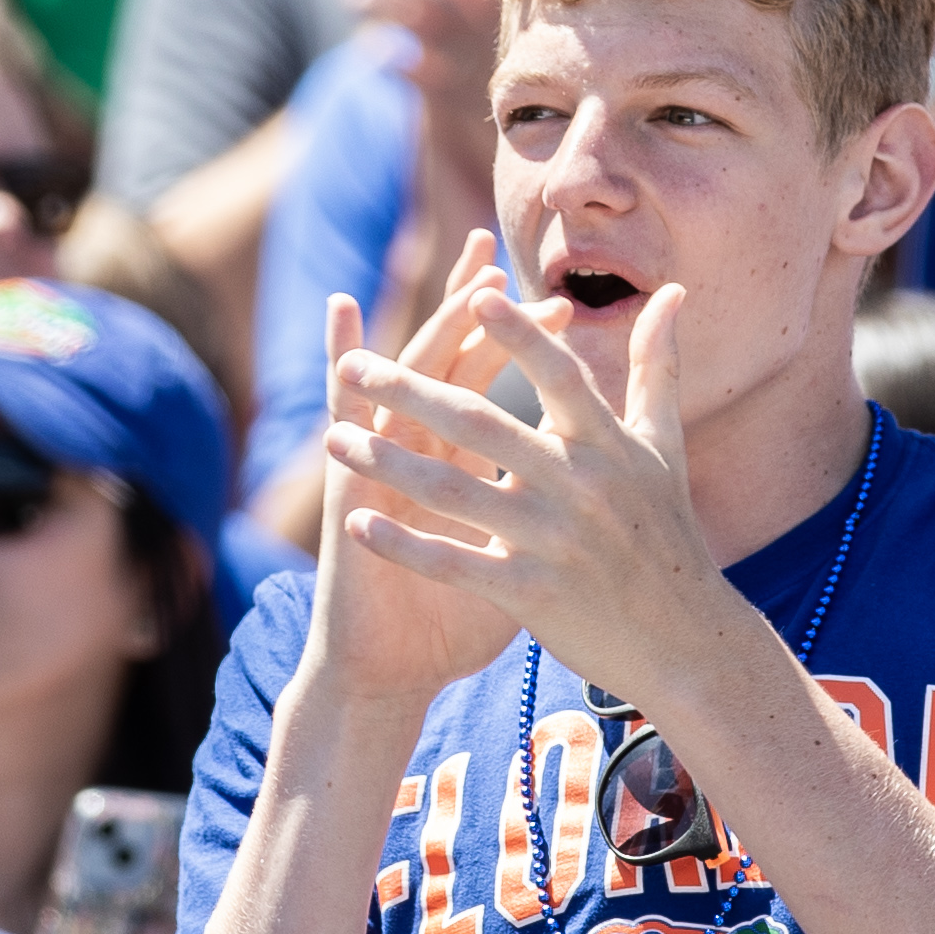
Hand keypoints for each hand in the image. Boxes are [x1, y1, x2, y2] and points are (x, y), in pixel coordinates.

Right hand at [300, 240, 527, 710]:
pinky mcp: (351, 494)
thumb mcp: (516, 562)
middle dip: (472, 317)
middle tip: (495, 261)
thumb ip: (546, 517)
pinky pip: (346, 433)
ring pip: (399, 386)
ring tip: (440, 287)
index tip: (562, 304)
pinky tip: (338, 342)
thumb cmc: (452, 622)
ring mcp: (382, 470)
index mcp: (462, 467)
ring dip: (425, 331)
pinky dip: (339, 384)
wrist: (392, 672)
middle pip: (448, 368)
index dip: (523, 348)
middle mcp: (421, 457)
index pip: (495, 389)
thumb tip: (596, 500)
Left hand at [326, 278, 726, 699]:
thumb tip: (671, 290)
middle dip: (410, 390)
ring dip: (387, 462)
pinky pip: (456, 562)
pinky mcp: (533, 593)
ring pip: (455, 492)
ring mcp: (555, 541)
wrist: (685, 643)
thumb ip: (658, 365)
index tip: (473, 295)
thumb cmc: (669, 535)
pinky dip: (404, 544)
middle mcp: (581, 486)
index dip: (519, 334)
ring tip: (334, 439)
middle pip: (483, 424)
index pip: (559, 375)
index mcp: (609, 445)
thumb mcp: (665, 446)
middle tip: (354, 363)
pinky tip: (356, 523)